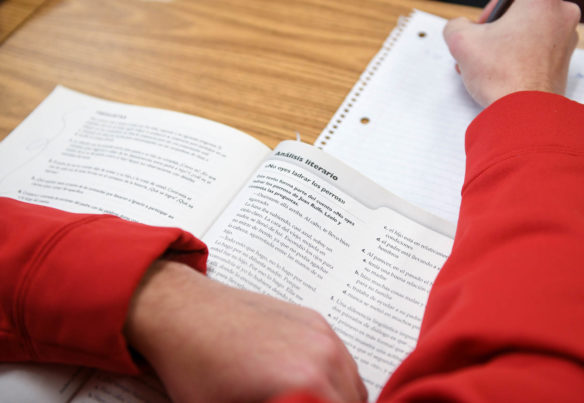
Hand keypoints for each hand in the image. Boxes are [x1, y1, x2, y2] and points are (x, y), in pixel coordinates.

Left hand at [124, 260, 366, 402]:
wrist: (182, 310)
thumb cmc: (197, 367)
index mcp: (307, 381)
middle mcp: (323, 352)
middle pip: (352, 399)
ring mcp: (320, 330)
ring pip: (350, 378)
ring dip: (337, 396)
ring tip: (307, 401)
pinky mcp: (311, 317)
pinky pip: (340, 354)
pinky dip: (332, 373)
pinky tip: (303, 379)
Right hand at [443, 0, 579, 106]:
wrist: (522, 113)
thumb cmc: (503, 77)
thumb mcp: (461, 42)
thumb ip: (455, 26)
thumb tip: (459, 28)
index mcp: (541, 0)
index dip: (489, 12)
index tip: (482, 27)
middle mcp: (560, 15)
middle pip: (519, 13)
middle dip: (496, 30)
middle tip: (483, 48)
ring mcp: (566, 39)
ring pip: (527, 33)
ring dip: (504, 45)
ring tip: (488, 66)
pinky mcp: (562, 61)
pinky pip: (536, 51)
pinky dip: (518, 59)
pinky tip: (501, 75)